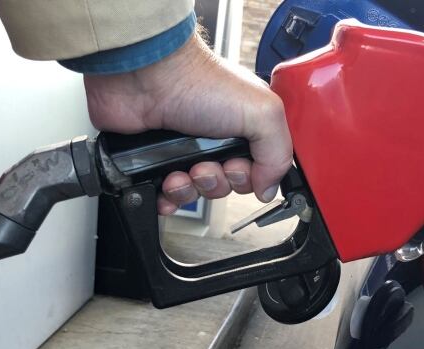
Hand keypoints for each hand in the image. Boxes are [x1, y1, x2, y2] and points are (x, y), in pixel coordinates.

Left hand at [83, 33, 292, 214]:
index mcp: (246, 127)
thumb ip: (278, 153)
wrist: (145, 77)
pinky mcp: (157, 161)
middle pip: (227, 185)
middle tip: (204, 164)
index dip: (248, 177)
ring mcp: (186, 150)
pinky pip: (167, 196)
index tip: (236, 165)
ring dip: (189, 190)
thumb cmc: (197, 82)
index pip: (258, 171)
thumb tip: (269, 188)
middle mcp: (217, 139)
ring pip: (197, 193)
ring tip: (181, 171)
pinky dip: (166, 197)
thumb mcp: (261, 112)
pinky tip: (164, 184)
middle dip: (216, 182)